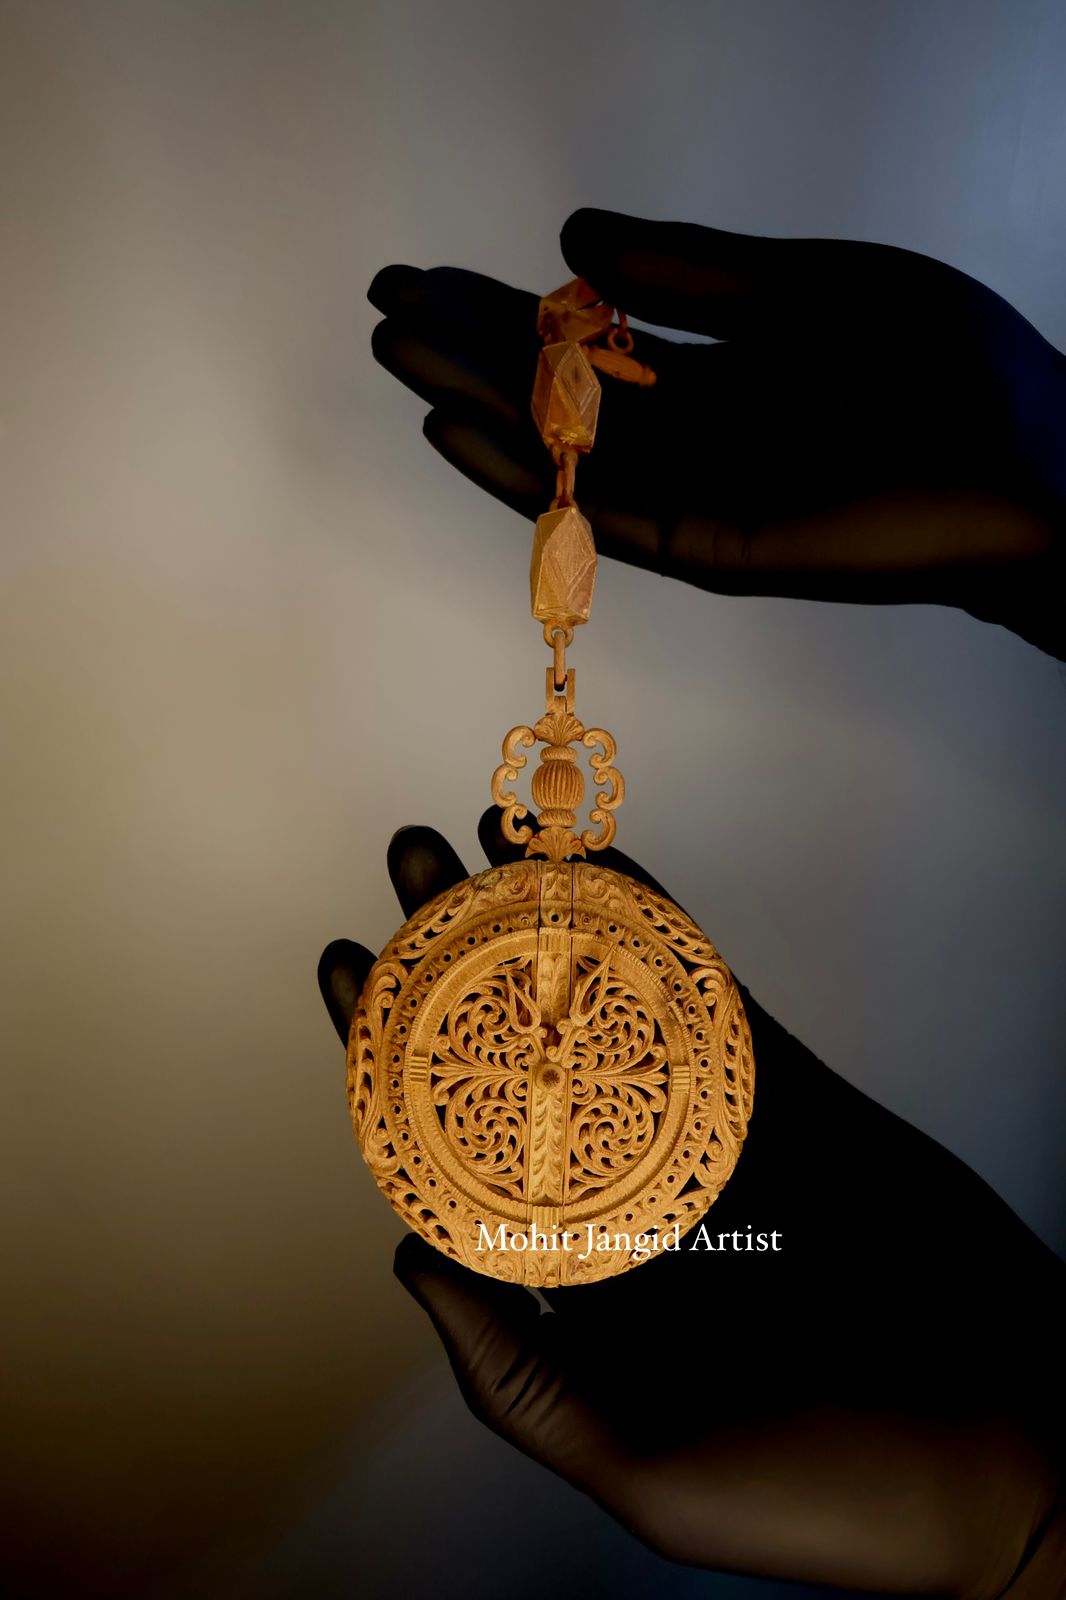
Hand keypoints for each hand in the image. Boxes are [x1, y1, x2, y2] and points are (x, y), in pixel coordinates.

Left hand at [319, 813, 1065, 1594]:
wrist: (1011, 1451)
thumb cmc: (830, 1493)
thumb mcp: (643, 1466)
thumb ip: (518, 1375)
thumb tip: (407, 1254)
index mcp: (578, 1273)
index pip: (454, 1142)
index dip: (390, 1054)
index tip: (349, 966)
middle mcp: (630, 1186)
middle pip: (521, 1048)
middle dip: (459, 953)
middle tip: (408, 859)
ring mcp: (707, 1130)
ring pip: (611, 1001)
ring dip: (550, 915)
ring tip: (485, 830)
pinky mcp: (786, 1094)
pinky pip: (710, 995)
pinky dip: (660, 926)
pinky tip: (605, 868)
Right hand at [368, 208, 1065, 658]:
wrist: (1033, 465)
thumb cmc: (948, 370)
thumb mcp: (813, 288)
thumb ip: (696, 271)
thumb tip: (571, 239)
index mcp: (720, 369)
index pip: (590, 337)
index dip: (507, 304)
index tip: (429, 272)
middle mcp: (694, 436)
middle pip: (559, 393)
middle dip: (472, 347)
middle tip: (385, 305)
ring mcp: (695, 495)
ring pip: (561, 452)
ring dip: (476, 404)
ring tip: (398, 352)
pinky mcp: (707, 547)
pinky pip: (595, 513)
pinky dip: (524, 475)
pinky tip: (457, 425)